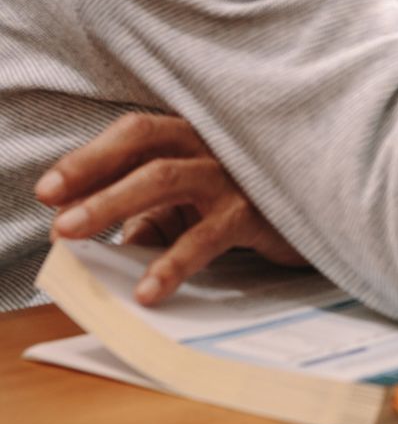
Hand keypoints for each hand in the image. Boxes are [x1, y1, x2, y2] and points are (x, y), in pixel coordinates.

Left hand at [35, 112, 306, 304]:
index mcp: (195, 138)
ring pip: (166, 178)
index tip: (50, 189)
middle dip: (92, 172)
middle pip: (145, 145)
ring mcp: (234, 176)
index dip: (91, 156)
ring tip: (71, 233)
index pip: (135, 134)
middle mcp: (213, 147)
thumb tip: (102, 236)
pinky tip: (147, 289)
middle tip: (53, 206)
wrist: (323, 216)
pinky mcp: (255, 212)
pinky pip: (205, 236)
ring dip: (112, 203)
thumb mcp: (194, 207)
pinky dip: (171, 262)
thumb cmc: (251, 203)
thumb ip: (152, 215)